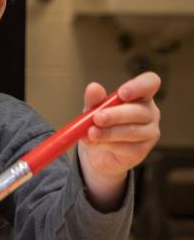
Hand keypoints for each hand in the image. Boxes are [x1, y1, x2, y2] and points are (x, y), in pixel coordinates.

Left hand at [77, 71, 160, 210]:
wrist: (97, 156)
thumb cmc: (97, 126)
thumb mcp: (90, 111)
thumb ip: (93, 101)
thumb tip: (94, 87)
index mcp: (138, 96)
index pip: (150, 83)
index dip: (140, 86)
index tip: (123, 91)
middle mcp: (148, 113)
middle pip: (141, 110)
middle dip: (117, 114)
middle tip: (96, 117)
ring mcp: (149, 133)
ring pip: (135, 130)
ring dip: (110, 132)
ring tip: (90, 133)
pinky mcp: (143, 150)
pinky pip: (129, 146)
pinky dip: (110, 143)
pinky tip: (95, 142)